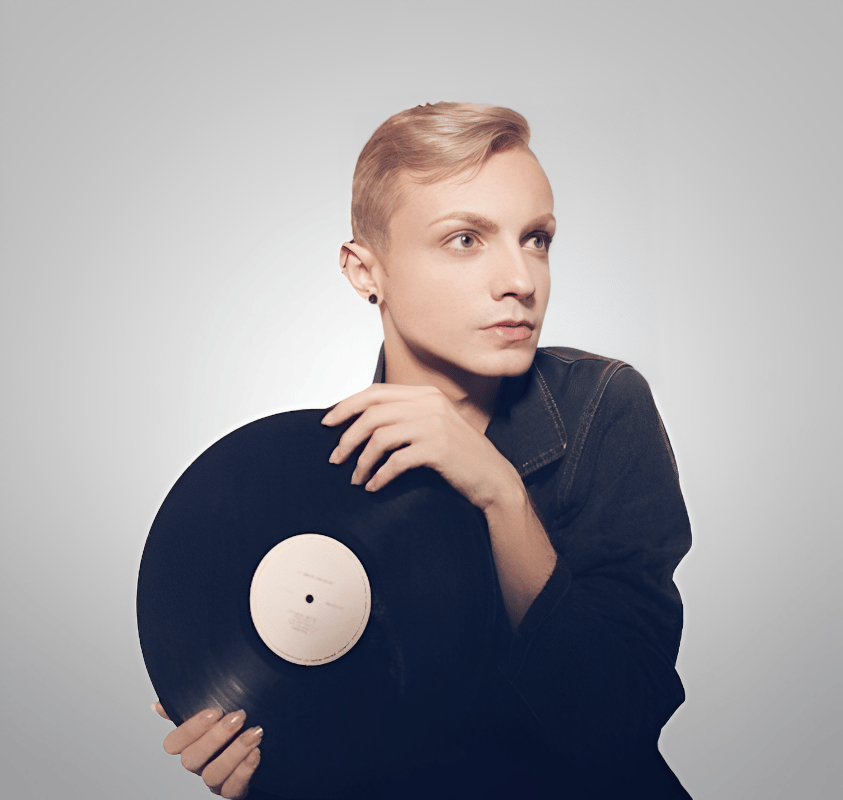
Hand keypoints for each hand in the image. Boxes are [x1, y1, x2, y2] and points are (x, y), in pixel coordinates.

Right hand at [153, 702, 261, 798]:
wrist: (264, 747)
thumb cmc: (235, 727)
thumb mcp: (216, 712)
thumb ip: (188, 707)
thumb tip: (158, 706)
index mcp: (190, 745)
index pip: (173, 743)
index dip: (191, 728)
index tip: (215, 711)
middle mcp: (199, 765)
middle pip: (191, 759)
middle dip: (216, 737)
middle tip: (239, 716)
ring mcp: (215, 781)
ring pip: (212, 775)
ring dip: (235, 752)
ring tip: (255, 733)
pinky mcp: (233, 791)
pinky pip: (232, 789)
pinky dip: (244, 770)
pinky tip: (256, 753)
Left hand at [322, 384, 556, 627]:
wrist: (494, 479)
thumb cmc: (460, 457)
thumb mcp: (433, 427)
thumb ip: (406, 418)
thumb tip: (361, 424)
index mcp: (426, 394)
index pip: (375, 392)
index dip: (347, 405)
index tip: (328, 422)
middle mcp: (430, 404)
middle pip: (372, 414)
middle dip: (347, 437)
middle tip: (335, 458)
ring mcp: (434, 425)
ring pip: (379, 437)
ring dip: (361, 461)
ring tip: (356, 478)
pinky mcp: (437, 449)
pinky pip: (395, 461)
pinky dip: (380, 476)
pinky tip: (374, 486)